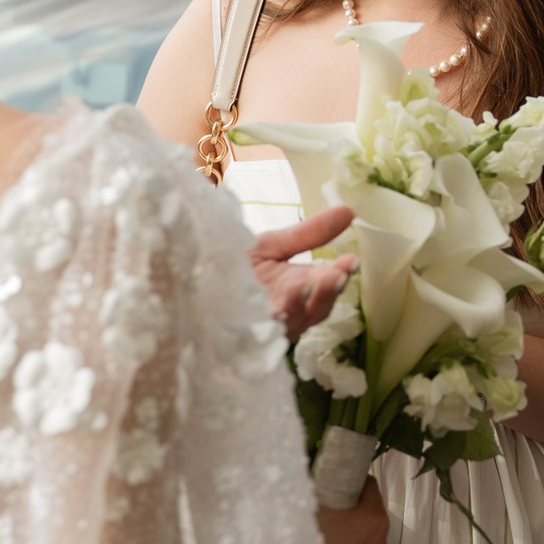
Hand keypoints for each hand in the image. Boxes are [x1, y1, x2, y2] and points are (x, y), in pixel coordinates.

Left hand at [248, 206, 358, 340]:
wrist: (192, 277)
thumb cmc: (235, 265)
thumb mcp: (274, 244)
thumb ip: (310, 233)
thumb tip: (349, 210)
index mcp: (301, 289)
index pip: (328, 286)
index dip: (339, 276)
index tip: (350, 260)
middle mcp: (290, 312)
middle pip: (316, 308)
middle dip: (326, 291)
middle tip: (337, 273)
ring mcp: (268, 325)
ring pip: (292, 321)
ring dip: (299, 303)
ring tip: (306, 285)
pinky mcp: (244, 333)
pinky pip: (261, 330)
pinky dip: (269, 318)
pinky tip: (275, 306)